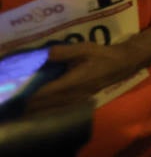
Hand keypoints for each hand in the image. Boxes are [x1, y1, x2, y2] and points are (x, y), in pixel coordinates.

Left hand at [25, 42, 142, 112]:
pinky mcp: (79, 100)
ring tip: (30, 98)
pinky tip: (45, 103)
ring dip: (39, 105)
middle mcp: (71, 96)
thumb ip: (62, 52)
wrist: (123, 64)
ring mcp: (76, 100)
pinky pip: (58, 108)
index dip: (29, 92)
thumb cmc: (103, 55)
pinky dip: (48, 106)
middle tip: (24, 91)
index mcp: (70, 83)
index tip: (22, 86)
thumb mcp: (83, 49)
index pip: (43, 93)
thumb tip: (41, 54)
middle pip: (43, 105)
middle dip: (31, 100)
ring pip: (50, 108)